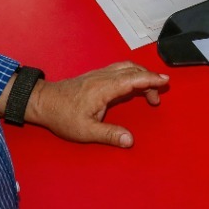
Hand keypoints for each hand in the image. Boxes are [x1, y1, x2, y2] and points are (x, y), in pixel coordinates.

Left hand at [27, 62, 167, 147]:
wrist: (43, 102)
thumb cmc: (63, 116)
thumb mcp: (86, 131)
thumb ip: (110, 135)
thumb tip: (130, 140)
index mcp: (104, 88)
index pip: (133, 79)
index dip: (150, 79)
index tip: (165, 81)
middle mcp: (103, 76)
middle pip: (133, 70)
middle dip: (149, 79)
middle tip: (158, 96)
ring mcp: (99, 74)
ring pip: (126, 67)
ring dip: (140, 75)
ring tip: (149, 91)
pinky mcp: (95, 76)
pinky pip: (119, 69)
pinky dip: (131, 74)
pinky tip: (131, 84)